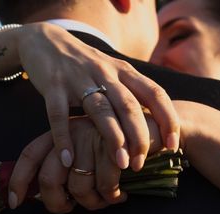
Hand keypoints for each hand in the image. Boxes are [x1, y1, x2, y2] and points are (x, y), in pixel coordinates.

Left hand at [9, 116, 163, 212]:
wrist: (158, 126)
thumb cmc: (117, 148)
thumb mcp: (87, 153)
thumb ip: (65, 169)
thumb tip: (40, 196)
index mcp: (60, 131)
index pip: (29, 155)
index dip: (19, 180)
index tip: (14, 203)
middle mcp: (71, 130)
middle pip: (49, 179)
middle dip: (57, 204)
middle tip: (70, 211)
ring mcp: (92, 135)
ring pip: (77, 187)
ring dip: (91, 204)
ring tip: (105, 201)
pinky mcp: (114, 143)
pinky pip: (103, 184)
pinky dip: (111, 197)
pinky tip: (120, 195)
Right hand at [15, 23, 179, 170]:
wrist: (46, 42)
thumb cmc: (83, 66)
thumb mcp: (112, 73)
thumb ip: (130, 94)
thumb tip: (155, 126)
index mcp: (124, 71)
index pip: (155, 93)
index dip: (167, 120)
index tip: (172, 147)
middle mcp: (105, 73)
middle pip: (129, 106)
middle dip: (139, 137)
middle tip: (141, 164)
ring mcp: (78, 78)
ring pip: (101, 110)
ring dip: (113, 139)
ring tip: (120, 164)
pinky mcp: (53, 85)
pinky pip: (59, 115)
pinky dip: (63, 139)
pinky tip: (68, 160)